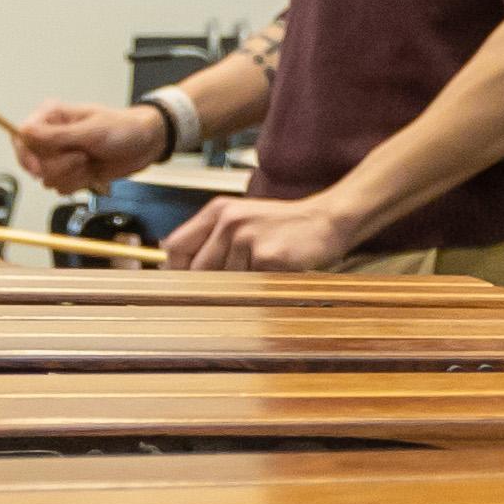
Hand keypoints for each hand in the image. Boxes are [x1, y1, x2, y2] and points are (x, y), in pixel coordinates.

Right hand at [12, 99, 159, 194]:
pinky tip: (92, 172)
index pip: (21, 136)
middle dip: (60, 166)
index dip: (26, 155)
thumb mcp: (91, 132)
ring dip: (72, 175)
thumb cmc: (123, 129)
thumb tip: (24, 132)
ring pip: (47, 178)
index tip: (38, 168)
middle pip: (33, 162)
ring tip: (90, 161)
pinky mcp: (70, 172)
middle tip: (82, 156)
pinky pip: (61, 187)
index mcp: (52, 116)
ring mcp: (61, 155)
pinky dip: (78, 183)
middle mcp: (52, 136)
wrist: (146, 145)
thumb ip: (57, 135)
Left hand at [156, 187, 360, 274]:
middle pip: (197, 270)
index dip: (178, 271)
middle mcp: (229, 221)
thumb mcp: (243, 221)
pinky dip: (260, 289)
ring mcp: (248, 237)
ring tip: (261, 277)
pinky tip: (274, 277)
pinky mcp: (268, 255)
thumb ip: (213, 240)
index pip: (175, 247)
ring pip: (225, 282)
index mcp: (218, 211)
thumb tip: (182, 275)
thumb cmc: (285, 226)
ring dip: (240, 289)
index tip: (188, 286)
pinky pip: (250, 286)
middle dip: (209, 287)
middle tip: (228, 292)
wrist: (328, 220)